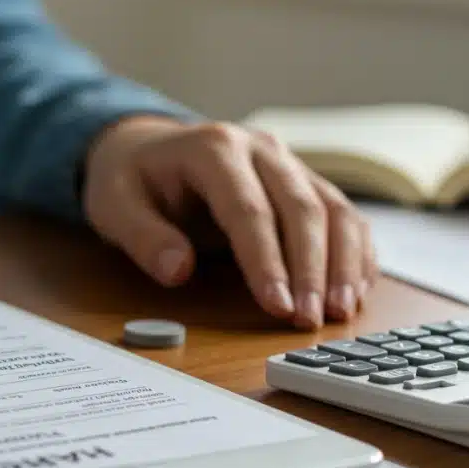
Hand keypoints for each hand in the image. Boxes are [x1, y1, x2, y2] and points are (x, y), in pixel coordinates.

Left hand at [82, 116, 377, 328]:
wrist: (146, 148)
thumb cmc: (131, 180)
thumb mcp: (114, 206)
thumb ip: (144, 237)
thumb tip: (177, 270)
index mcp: (214, 149)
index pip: (248, 209)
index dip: (266, 261)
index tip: (276, 306)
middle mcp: (260, 149)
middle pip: (300, 208)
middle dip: (311, 269)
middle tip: (311, 319)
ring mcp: (287, 163)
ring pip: (333, 209)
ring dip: (343, 263)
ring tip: (341, 311)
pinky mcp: (303, 182)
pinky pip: (342, 215)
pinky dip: (354, 252)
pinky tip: (354, 290)